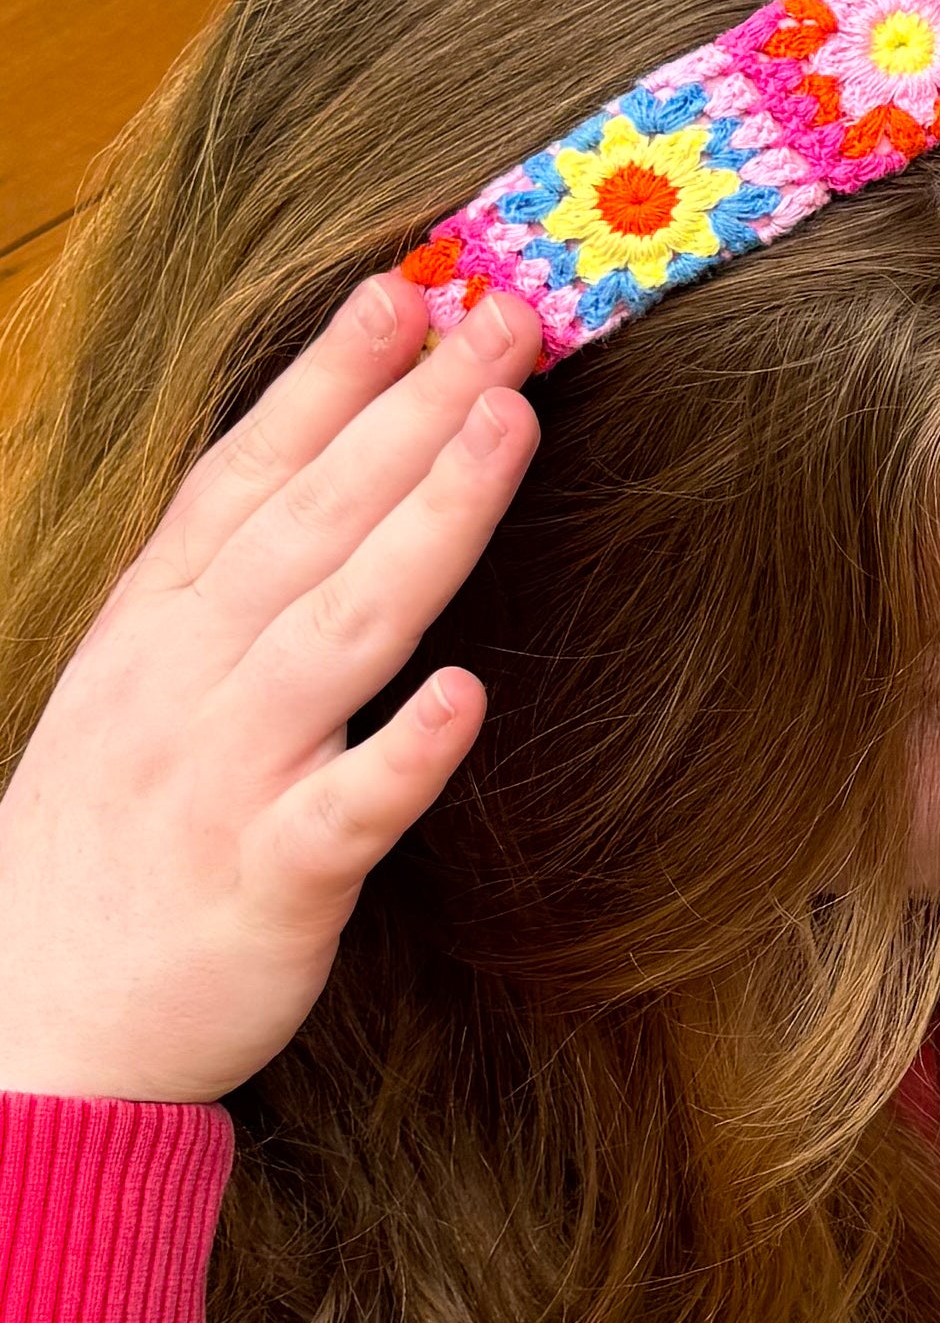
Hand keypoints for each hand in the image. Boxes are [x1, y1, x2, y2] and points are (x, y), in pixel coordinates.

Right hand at [0, 280, 541, 1105]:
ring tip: (510, 428)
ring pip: (339, 630)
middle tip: (503, 317)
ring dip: (429, 521)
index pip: (247, 476)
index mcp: (156, 634)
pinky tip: (465, 695)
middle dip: (410, 412)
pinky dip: (401, 752)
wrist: (34, 1032)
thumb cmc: (107, 856)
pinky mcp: (269, 885)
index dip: (327, 380)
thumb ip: (221, 598)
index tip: (406, 290)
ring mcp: (225, 779)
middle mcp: (187, 685)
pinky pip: (344, 811)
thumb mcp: (138, 698)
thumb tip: (315, 490)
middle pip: (311, 522)